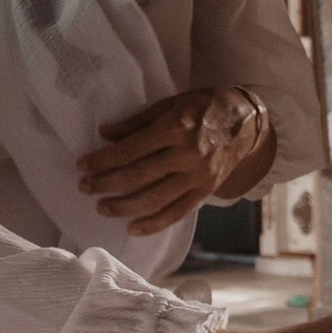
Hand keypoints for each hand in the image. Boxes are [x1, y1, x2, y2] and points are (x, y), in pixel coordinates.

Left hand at [80, 85, 266, 232]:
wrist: (248, 121)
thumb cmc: (205, 106)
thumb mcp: (171, 104)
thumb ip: (137, 122)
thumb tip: (105, 134)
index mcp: (176, 127)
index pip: (131, 149)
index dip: (104, 159)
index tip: (83, 165)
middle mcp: (187, 154)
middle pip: (138, 175)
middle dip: (107, 183)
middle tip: (85, 188)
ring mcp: (198, 176)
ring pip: (155, 198)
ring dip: (124, 206)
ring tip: (102, 208)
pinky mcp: (206, 191)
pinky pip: (177, 212)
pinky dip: (154, 223)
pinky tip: (133, 228)